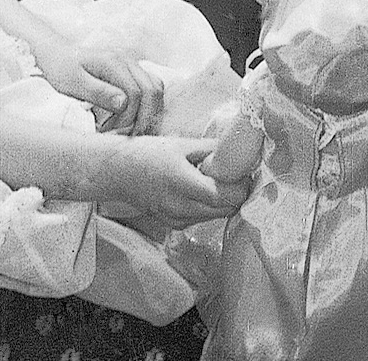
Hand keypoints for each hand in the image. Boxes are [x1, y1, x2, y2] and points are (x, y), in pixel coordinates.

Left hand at [61, 37, 164, 135]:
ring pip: (156, 87)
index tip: (113, 133)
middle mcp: (127, 59)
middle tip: (129, 138)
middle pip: (151, 90)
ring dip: (150, 111)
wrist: (59, 56)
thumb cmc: (62, 71)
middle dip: (144, 117)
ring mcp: (132, 63)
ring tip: (134, 131)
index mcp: (113, 62)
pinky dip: (149, 104)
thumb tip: (124, 103)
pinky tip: (137, 118)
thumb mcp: (74, 84)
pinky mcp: (132, 70)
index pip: (135, 92)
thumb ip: (99, 92)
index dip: (129, 117)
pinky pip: (151, 85)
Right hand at [103, 136, 250, 227]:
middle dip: (237, 195)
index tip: (248, 173)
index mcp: (182, 183)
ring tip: (224, 180)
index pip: (222, 196)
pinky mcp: (173, 224)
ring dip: (225, 202)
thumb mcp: (181, 144)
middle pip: (223, 210)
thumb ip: (210, 149)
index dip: (241, 188)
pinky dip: (210, 207)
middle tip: (241, 175)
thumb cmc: (149, 153)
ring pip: (214, 216)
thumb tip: (237, 148)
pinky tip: (206, 190)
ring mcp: (176, 218)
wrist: (119, 173)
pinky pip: (201, 218)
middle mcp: (180, 206)